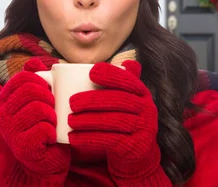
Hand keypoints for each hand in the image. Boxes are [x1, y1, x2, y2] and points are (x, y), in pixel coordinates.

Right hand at [0, 58, 70, 178]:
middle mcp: (2, 114)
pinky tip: (50, 136)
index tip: (48, 92)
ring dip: (52, 114)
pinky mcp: (22, 147)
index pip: (23, 77)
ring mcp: (10, 132)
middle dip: (49, 97)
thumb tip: (34, 62)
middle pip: (31, 90)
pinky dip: (53, 131)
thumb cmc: (45, 124)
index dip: (42, 81)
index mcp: (5, 99)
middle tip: (52, 108)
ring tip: (51, 123)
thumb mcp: (40, 99)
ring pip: (39, 108)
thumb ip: (36, 79)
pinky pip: (43, 129)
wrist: (48, 158)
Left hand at [68, 61, 160, 178]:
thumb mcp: (125, 101)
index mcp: (142, 93)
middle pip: (119, 101)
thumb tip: (113, 64)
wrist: (137, 154)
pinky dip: (90, 139)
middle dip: (93, 99)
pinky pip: (111, 141)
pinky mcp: (136, 147)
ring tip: (69, 120)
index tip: (91, 72)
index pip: (129, 81)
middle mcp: (148, 108)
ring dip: (88, 120)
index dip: (111, 74)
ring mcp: (144, 128)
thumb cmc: (123, 122)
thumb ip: (120, 83)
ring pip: (114, 121)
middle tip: (72, 102)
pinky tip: (74, 137)